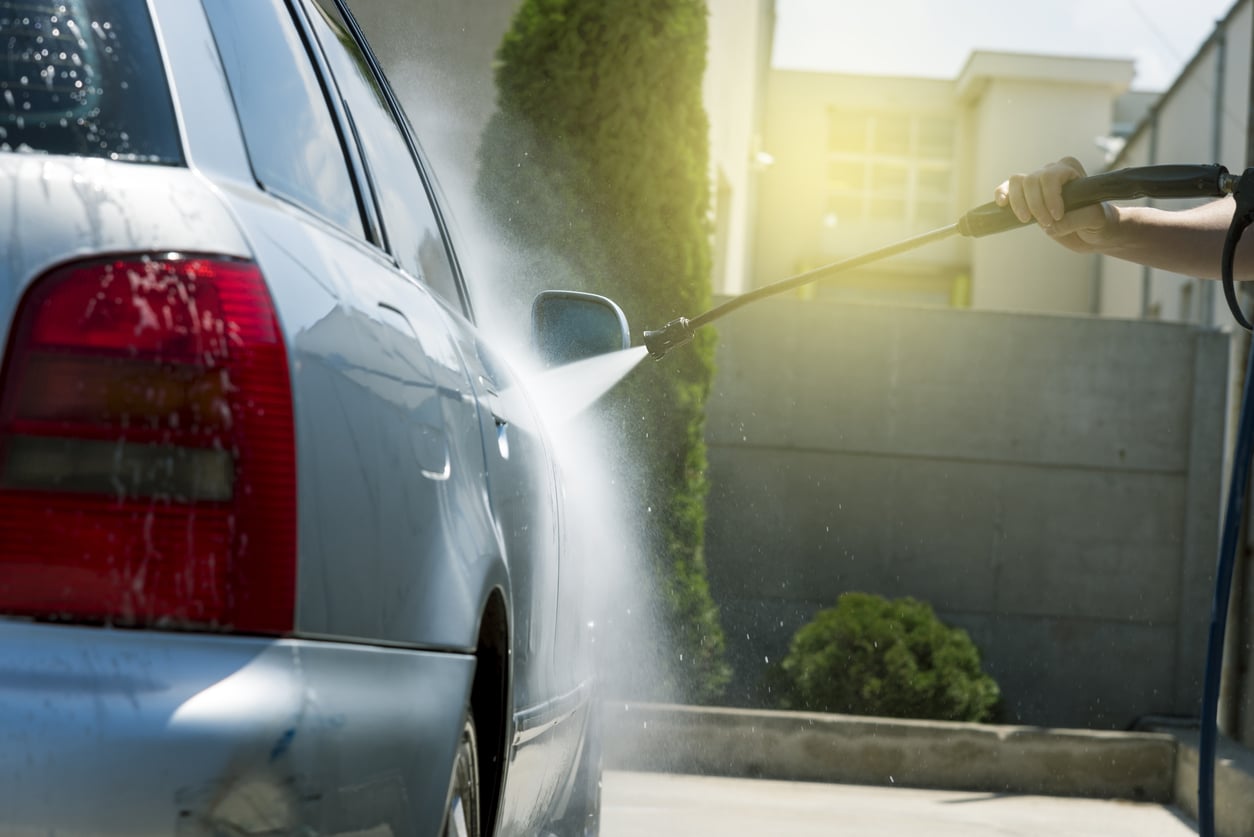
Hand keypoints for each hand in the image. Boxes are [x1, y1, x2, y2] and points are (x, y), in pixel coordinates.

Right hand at [994, 157, 1114, 251]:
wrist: (1092, 231)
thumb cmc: (1097, 222)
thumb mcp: (1095, 220)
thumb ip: (1076, 219)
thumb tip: (1049, 226)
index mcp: (1070, 170)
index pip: (1051, 176)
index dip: (1050, 196)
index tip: (1057, 216)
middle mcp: (1052, 171)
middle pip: (1032, 180)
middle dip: (1036, 204)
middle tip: (1046, 223)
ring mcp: (1037, 183)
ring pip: (1017, 182)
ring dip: (1018, 203)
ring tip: (1027, 220)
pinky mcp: (1025, 197)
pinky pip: (1007, 189)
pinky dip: (1001, 194)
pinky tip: (1001, 205)